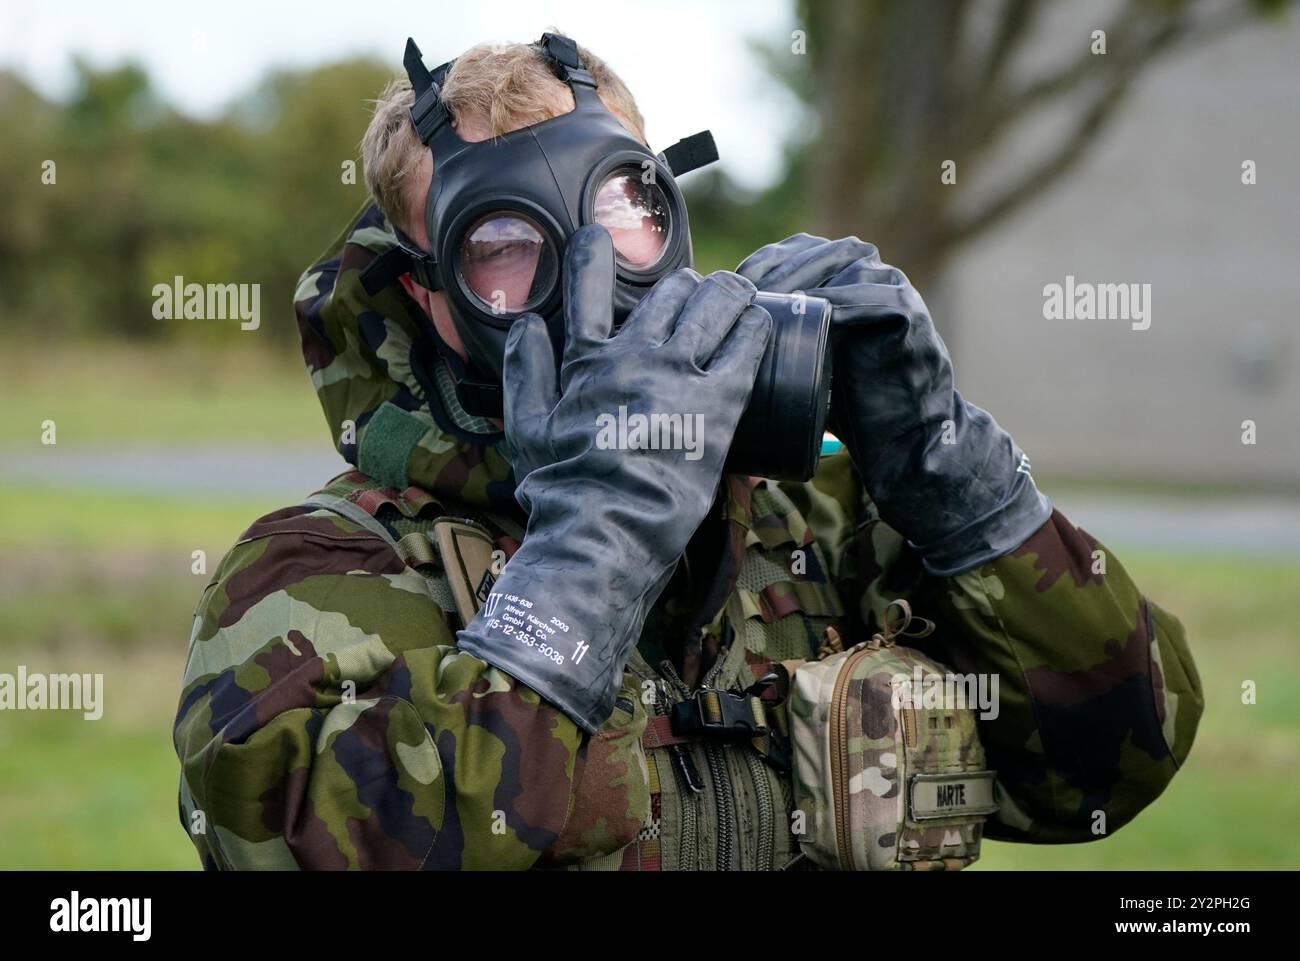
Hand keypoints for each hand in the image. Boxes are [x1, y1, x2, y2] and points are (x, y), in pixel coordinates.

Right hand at [457, 224, 771, 732]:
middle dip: (687, 285)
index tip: (598, 237)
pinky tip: (763, 323)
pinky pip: (747, 348)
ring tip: (738, 296)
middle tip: (697, 293)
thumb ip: (524, 371)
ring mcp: (680, 378)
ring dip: (728, 293)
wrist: (602, 535)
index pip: (588, 287)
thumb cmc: (562, 489)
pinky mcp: (719, 407)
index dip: (592, 253)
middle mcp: (636, 357)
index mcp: (588, 361)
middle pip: (671, 291)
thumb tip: (524, 325)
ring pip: (714, 306)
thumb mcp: (527, 428)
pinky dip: (756, 328)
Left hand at [738, 233, 1049, 575]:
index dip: (756, 266)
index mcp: (835, 277)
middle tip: (742, 296)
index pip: (788, 253)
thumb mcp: (800, 363)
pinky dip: (841, 302)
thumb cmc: (846, 405)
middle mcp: (864, 273)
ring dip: (802, 280)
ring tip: (770, 303)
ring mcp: (890, 288)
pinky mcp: (909, 312)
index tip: (725, 292)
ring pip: (841, 263)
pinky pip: (872, 296)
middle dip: (772, 270)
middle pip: (811, 252)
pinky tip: (812, 317)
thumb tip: (709, 343)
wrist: (901, 443)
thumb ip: (772, 341)